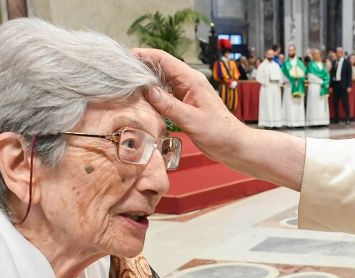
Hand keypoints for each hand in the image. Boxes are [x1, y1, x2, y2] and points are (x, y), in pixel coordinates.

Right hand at [130, 48, 246, 163]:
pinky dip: (152, 95)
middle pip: (161, 67)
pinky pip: (165, 95)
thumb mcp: (192, 120)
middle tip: (120, 71)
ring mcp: (187, 93)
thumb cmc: (219, 133)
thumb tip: (147, 90)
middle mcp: (189, 83)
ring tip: (125, 83)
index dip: (144, 55)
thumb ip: (169, 105)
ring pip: (162, 81)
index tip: (125, 56)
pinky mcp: (185, 105)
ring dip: (146, 81)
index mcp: (192, 80)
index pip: (164, 59)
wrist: (234, 146)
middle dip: (141, 66)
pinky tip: (141, 100)